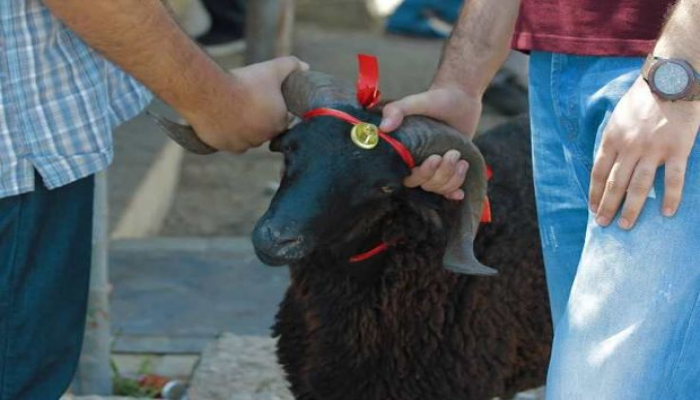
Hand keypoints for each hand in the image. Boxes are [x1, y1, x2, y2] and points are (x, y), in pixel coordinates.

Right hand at [187, 57, 308, 152]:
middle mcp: (263, 138)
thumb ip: (291, 66)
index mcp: (278, 123)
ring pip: (248, 137)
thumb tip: (306, 67)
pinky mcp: (226, 147)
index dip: (274, 108)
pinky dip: (229, 135)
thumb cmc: (244, 82)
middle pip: (264, 129)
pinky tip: (225, 122)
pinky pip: (231, 143)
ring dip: (245, 128)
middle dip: (259, 119)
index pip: (281, 119)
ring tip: (235, 110)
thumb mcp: (271, 69)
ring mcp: (244, 144)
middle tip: (248, 102)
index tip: (264, 99)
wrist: (210, 94)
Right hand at [381, 86, 480, 199]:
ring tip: (460, 158)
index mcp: (407, 152)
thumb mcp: (415, 102)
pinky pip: (449, 188)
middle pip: (426, 184)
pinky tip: (460, 194)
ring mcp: (436, 167)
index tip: (434, 159)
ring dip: (453, 177)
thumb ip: (396, 110)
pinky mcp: (450, 168)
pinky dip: (454, 191)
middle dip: (441, 173)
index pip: (408, 177)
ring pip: (439, 187)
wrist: (460, 96)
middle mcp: (419, 162)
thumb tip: (384, 127)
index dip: (422, 175)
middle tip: (452, 153)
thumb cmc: (435, 98)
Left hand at [590, 77, 699, 228]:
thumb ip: (613, 140)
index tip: (593, 208)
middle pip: (615, 183)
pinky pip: (673, 179)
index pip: (598, 173)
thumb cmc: (644, 98)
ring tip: (625, 225)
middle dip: (607, 206)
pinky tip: (668, 214)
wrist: (671, 78)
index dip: (595, 193)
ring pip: (639, 186)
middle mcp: (629, 146)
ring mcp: (653, 149)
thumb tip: (607, 163)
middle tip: (603, 224)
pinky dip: (671, 198)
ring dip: (631, 208)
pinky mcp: (677, 148)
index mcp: (612, 138)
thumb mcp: (618, 118)